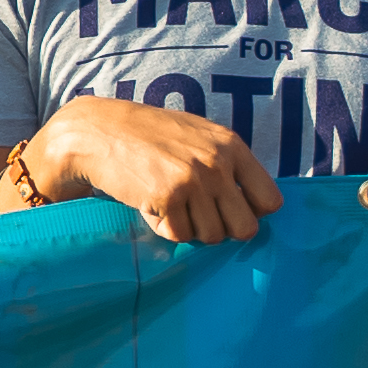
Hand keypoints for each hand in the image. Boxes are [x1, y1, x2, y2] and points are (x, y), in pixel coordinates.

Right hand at [21, 98, 278, 240]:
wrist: (98, 131)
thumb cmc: (148, 135)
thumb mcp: (197, 135)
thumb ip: (227, 162)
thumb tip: (256, 207)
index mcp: (231, 146)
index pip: (270, 201)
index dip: (250, 212)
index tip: (230, 210)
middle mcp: (217, 164)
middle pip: (245, 228)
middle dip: (222, 229)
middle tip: (199, 215)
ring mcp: (192, 182)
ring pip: (210, 237)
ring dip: (189, 228)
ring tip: (170, 204)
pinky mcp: (166, 199)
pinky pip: (178, 235)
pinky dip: (164, 227)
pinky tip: (150, 204)